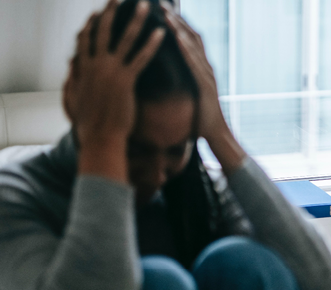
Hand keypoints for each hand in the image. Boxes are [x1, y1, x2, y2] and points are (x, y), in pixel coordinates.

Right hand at [66, 0, 164, 149]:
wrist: (100, 138)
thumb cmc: (89, 124)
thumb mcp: (74, 98)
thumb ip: (73, 79)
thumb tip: (71, 66)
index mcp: (82, 69)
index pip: (85, 40)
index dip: (91, 24)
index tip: (97, 12)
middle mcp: (95, 65)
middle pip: (102, 32)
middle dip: (111, 12)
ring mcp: (110, 71)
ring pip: (124, 39)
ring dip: (135, 20)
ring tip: (145, 6)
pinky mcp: (125, 81)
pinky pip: (141, 58)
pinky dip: (151, 44)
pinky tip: (161, 33)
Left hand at [162, 2, 246, 171]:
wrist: (216, 135)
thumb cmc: (200, 119)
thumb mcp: (188, 96)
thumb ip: (180, 82)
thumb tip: (165, 77)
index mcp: (199, 69)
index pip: (188, 40)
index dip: (175, 24)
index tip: (160, 10)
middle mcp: (205, 68)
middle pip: (191, 36)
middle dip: (176, 19)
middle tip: (160, 3)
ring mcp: (207, 75)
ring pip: (193, 46)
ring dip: (179, 28)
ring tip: (165, 13)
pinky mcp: (206, 85)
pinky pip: (195, 63)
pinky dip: (186, 49)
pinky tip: (176, 38)